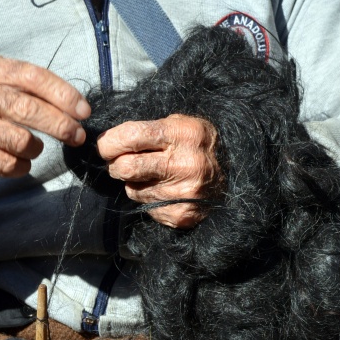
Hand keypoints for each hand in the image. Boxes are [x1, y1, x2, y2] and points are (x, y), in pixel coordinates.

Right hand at [0, 55, 89, 176]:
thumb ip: (25, 84)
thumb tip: (74, 106)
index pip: (30, 76)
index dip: (62, 94)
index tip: (83, 110)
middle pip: (27, 109)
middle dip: (60, 125)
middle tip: (77, 135)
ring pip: (20, 141)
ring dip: (37, 149)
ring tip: (35, 147)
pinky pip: (6, 164)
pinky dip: (21, 166)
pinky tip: (18, 161)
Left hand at [96, 113, 220, 228]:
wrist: (234, 173)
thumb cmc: (196, 144)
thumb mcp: (179, 124)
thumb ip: (146, 130)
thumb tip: (108, 142)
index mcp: (181, 134)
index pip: (132, 136)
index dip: (110, 142)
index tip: (105, 145)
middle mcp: (183, 164)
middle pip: (126, 167)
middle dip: (115, 164)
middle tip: (118, 161)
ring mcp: (182, 192)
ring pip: (133, 189)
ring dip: (133, 182)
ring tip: (152, 174)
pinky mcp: (180, 214)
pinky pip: (145, 205)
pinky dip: (147, 197)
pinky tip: (162, 189)